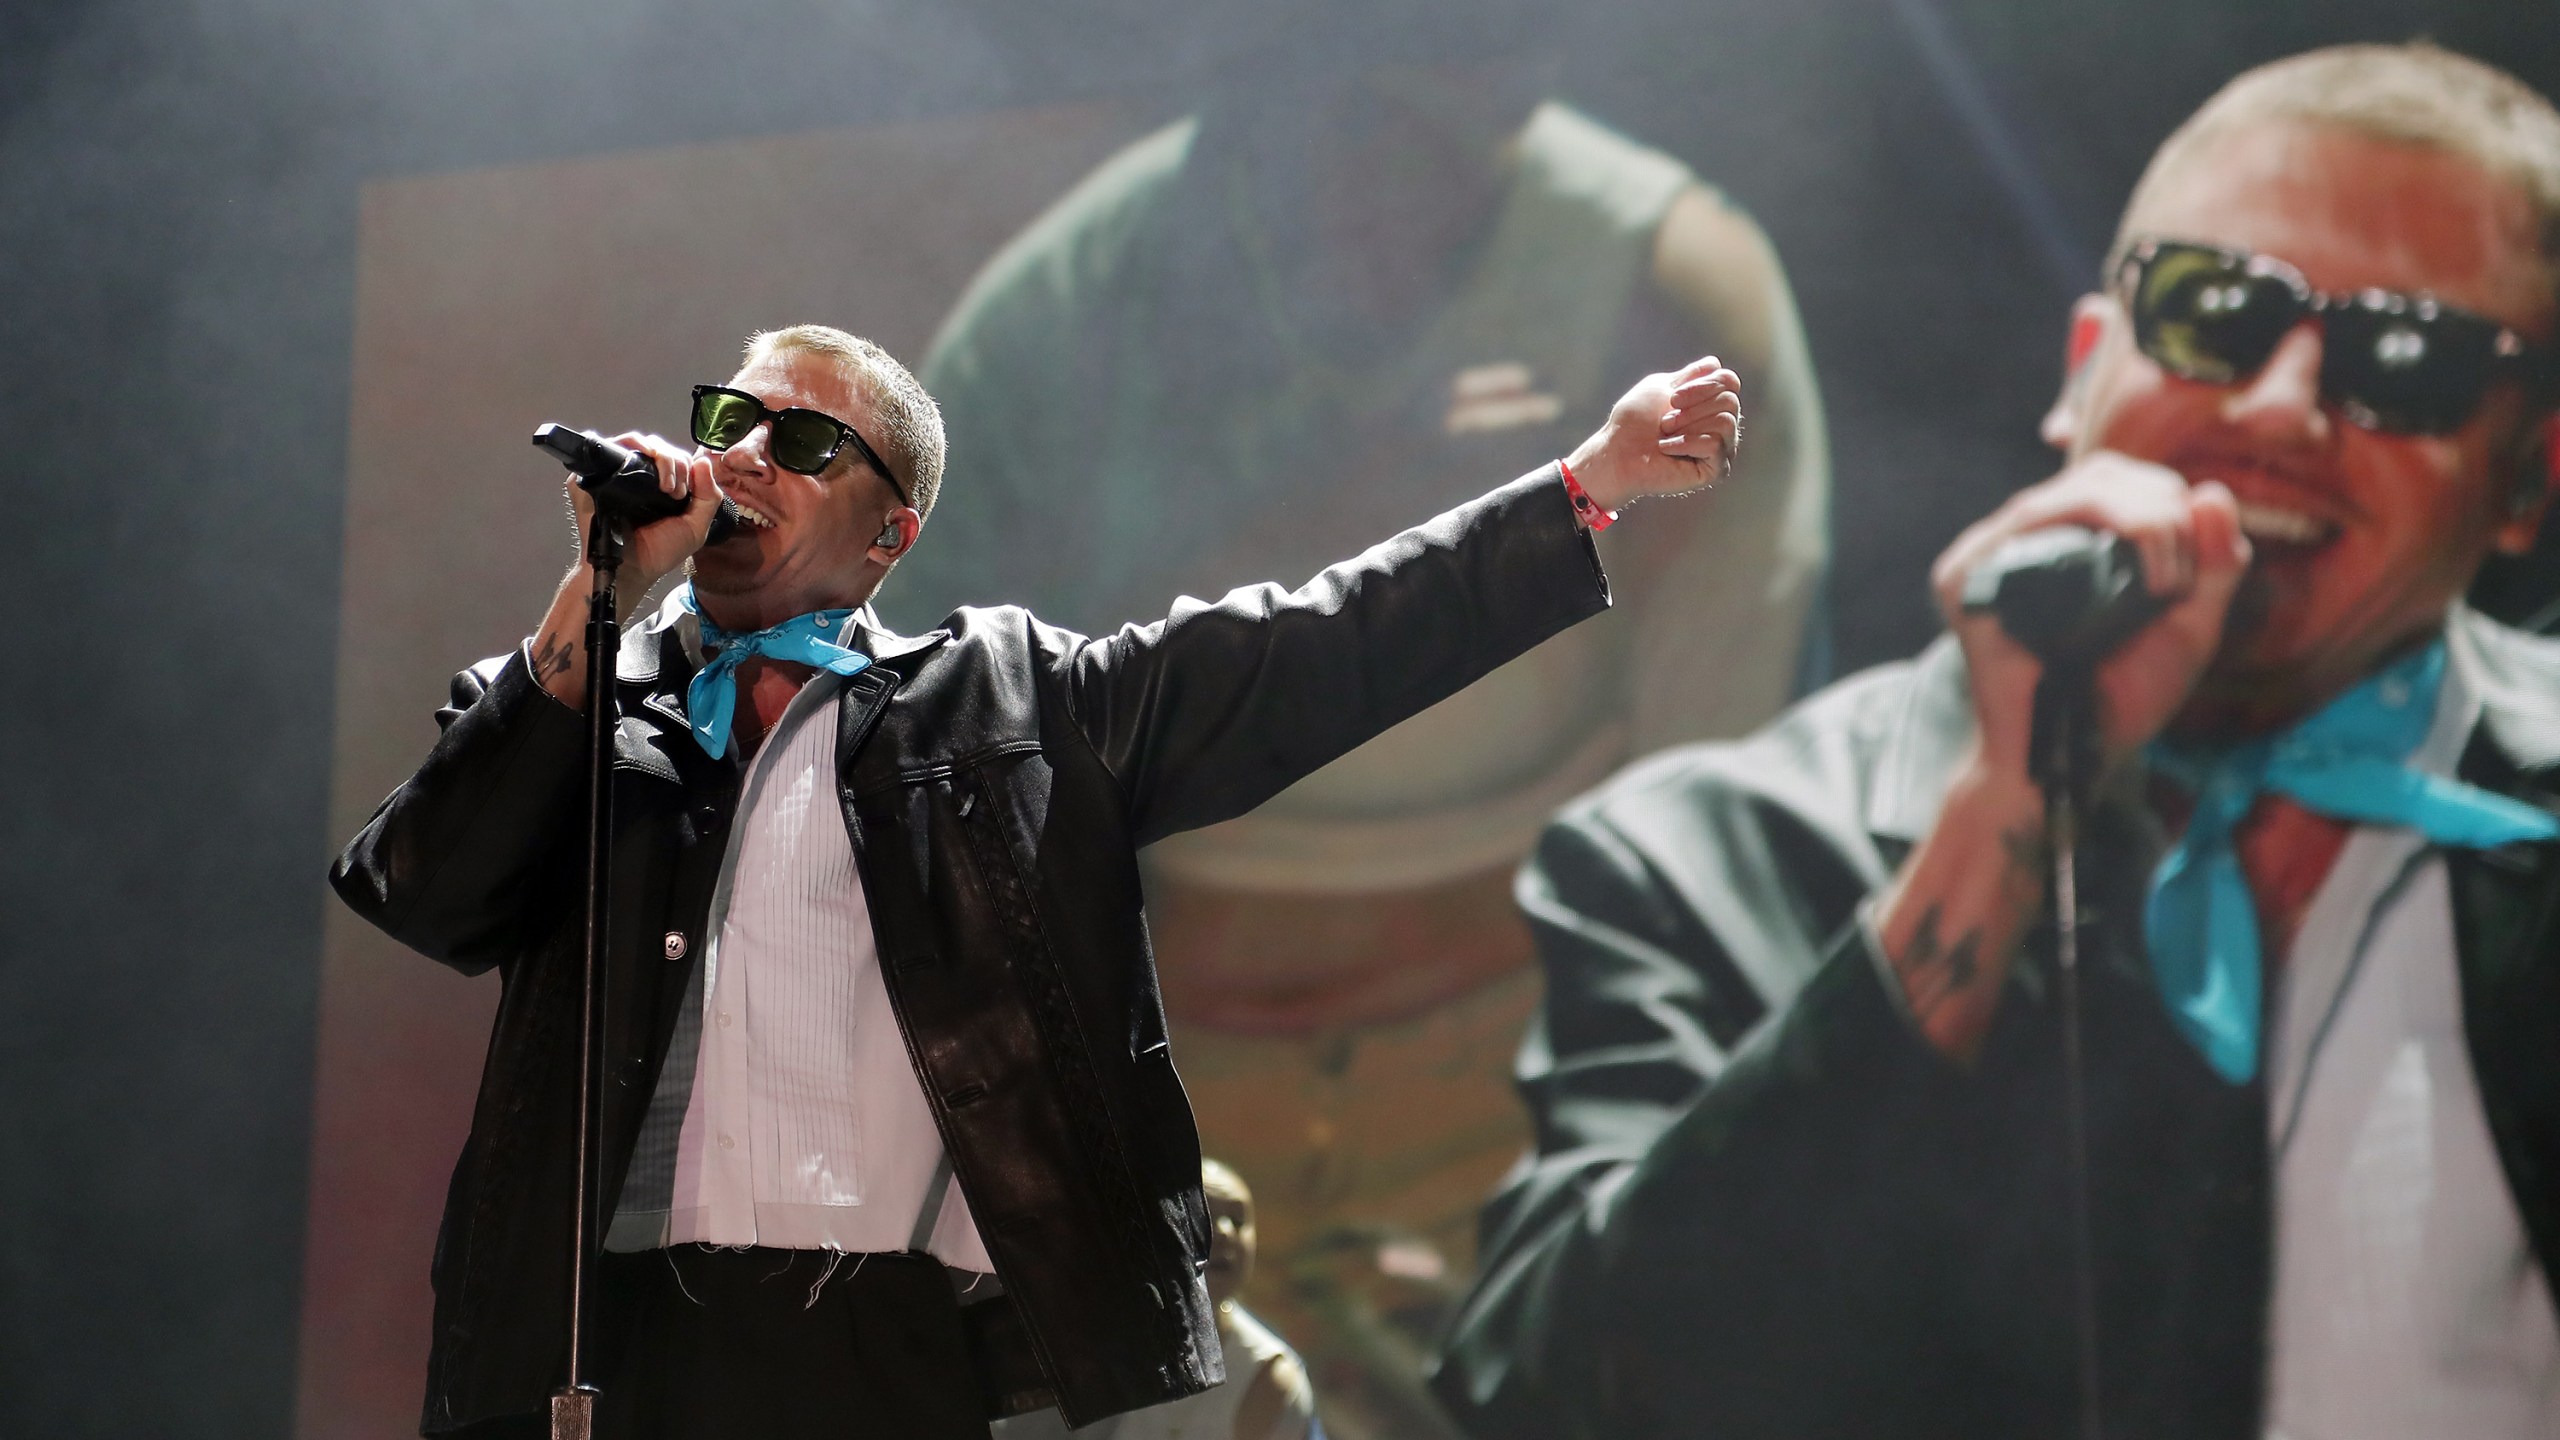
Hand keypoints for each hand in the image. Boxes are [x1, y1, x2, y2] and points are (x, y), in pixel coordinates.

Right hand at [564, 432, 723, 593]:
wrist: (630, 570)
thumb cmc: (659, 552)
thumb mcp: (695, 526)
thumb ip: (708, 496)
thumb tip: (704, 461)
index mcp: (659, 484)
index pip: (673, 456)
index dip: (684, 465)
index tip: (684, 493)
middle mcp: (635, 475)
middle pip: (656, 445)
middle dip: (673, 461)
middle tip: (676, 491)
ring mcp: (612, 473)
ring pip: (635, 441)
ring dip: (657, 455)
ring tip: (665, 486)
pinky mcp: (591, 475)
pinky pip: (605, 447)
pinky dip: (625, 448)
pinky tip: (638, 471)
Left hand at [1565, 356, 1742, 512]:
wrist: (1618, 452)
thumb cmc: (1635, 421)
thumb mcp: (1663, 385)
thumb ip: (1692, 374)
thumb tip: (1715, 364)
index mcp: (1710, 403)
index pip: (1729, 381)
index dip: (1704, 384)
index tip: (1673, 397)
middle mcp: (1722, 425)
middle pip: (1730, 400)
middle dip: (1692, 408)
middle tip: (1665, 421)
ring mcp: (1722, 448)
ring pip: (1726, 422)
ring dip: (1688, 425)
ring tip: (1666, 434)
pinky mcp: (1716, 469)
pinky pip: (1715, 445)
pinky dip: (1686, 443)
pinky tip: (1666, 450)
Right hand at [1930, 452, 2253, 788]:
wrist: (2071, 758)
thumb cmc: (2122, 699)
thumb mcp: (2189, 627)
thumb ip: (2213, 564)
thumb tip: (2214, 491)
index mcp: (2069, 546)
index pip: (2118, 480)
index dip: (2167, 499)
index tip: (2194, 566)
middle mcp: (2026, 542)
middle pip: (2101, 473)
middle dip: (2161, 505)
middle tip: (2183, 575)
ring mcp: (1990, 554)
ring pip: (2075, 490)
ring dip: (2144, 520)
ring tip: (2168, 583)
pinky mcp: (1967, 576)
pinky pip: (2032, 521)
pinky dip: (2102, 531)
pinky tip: (2143, 582)